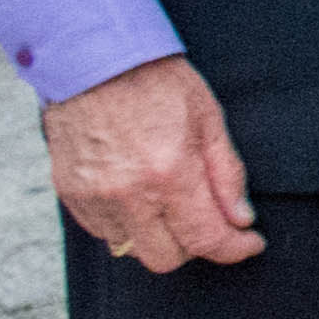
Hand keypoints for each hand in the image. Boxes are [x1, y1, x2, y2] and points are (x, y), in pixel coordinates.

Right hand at [44, 54, 263, 274]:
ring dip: (158, 237)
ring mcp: (94, 197)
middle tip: (209, 220)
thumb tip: (241, 219)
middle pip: (166, 258)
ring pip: (131, 249)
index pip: (206, 239)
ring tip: (171, 204)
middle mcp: (127, 194)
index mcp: (169, 173)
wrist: (93, 60)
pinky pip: (103, 232)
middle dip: (195, 246)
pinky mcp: (70, 193)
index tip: (249, 243)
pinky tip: (140, 198)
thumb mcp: (209, 119)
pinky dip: (126, 225)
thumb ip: (226, 175)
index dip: (234, 248)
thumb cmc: (156, 82)